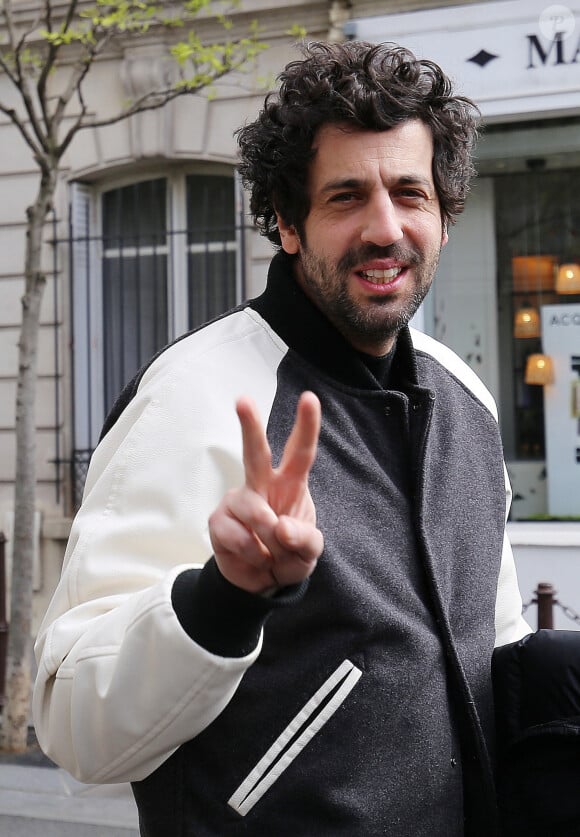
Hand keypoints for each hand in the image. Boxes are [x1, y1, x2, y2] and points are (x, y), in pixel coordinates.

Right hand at [208, 391, 323, 593]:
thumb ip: (305, 540)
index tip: (309, 398)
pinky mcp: (218, 520)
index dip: (306, 426)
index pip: (300, 452)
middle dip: (249, 425)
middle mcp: (262, 485)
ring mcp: (238, 501)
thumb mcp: (309, 552)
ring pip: (255, 510)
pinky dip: (252, 553)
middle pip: (255, 452)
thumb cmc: (288, 555)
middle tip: (243, 400)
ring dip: (269, 537)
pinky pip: (237, 535)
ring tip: (271, 553)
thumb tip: (281, 527)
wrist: (261, 581)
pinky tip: (254, 556)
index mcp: (290, 484)